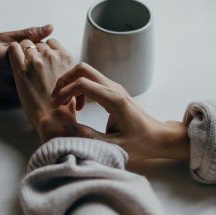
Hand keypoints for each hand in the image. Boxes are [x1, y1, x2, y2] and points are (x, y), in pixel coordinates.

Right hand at [0, 25, 52, 99]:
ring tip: (28, 65)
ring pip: (39, 81)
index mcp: (16, 60)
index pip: (45, 53)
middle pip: (44, 69)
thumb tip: (49, 28)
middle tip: (32, 54)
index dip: (44, 48)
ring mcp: (16, 90)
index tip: (36, 45)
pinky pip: (31, 90)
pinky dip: (33, 83)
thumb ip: (28, 34)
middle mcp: (17, 78)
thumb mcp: (2, 38)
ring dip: (39, 73)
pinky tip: (24, 76)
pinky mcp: (13, 98)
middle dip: (44, 61)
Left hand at [8, 39, 90, 141]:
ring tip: (22, 63)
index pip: (53, 42)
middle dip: (35, 51)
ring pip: (26, 43)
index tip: (42, 57)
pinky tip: (13, 58)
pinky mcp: (21, 68)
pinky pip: (13, 49)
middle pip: (40, 43)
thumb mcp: (75, 82)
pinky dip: (12, 51)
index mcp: (66, 58)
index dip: (46, 49)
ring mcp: (36, 60)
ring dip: (23, 51)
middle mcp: (52, 55)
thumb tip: (64, 68)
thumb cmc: (65, 106)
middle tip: (31, 64)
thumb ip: (69, 70)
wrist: (54, 118)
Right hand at [52, 62, 189, 159]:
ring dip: (71, 83)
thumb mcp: (113, 146)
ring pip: (86, 72)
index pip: (83, 83)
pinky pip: (92, 80)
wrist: (158, 137)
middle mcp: (114, 88)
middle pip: (83, 68)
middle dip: (65, 80)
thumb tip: (65, 127)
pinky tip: (80, 106)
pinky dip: (79, 87)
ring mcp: (114, 87)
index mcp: (114, 100)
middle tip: (57, 99)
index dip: (65, 91)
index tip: (56, 105)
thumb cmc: (140, 143)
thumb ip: (88, 136)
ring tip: (66, 104)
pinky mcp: (113, 90)